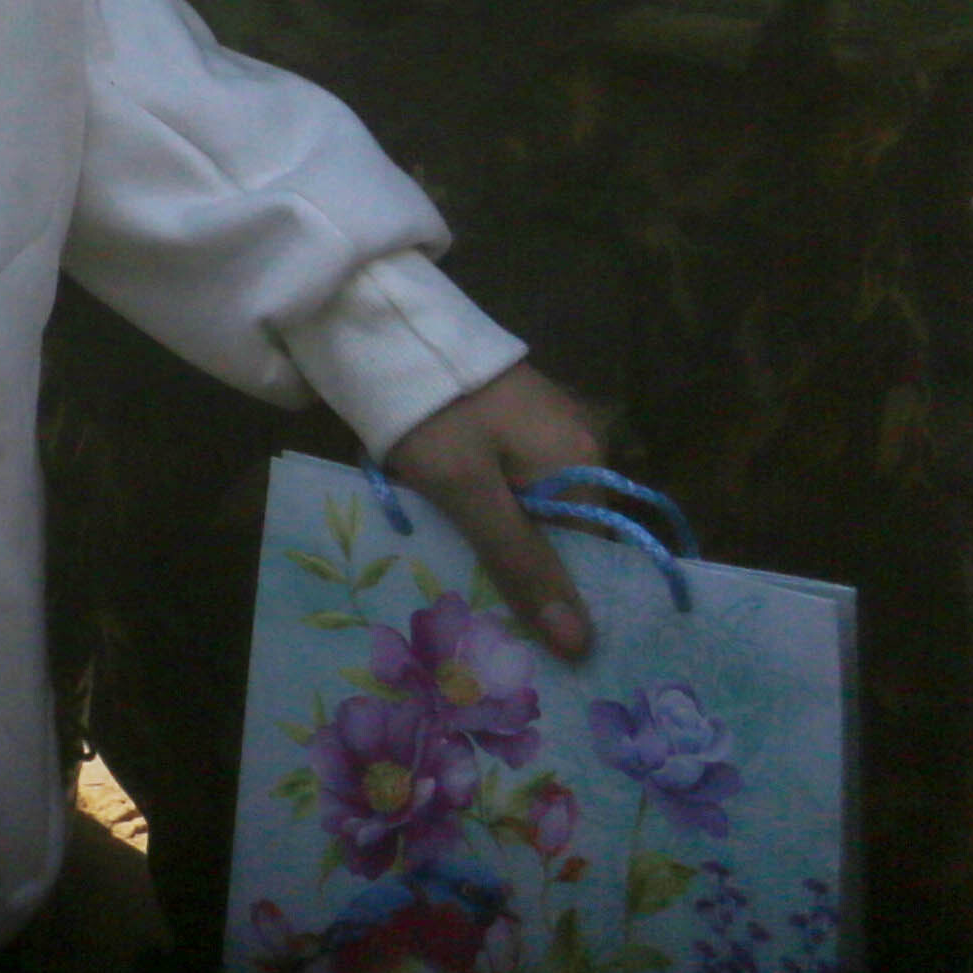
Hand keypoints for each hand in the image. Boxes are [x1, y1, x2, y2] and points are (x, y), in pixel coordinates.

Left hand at [381, 361, 609, 662]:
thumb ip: (522, 564)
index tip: (534, 648)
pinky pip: (503, 485)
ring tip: (462, 595)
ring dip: (495, 546)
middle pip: (559, 533)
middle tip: (486, 628)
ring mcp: (537, 429)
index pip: (591, 552)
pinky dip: (479, 513)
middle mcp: (574, 444)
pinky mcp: (500, 421)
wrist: (381, 325)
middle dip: (524, 576)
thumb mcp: (470, 493)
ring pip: (527, 512)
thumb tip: (582, 645)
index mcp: (582, 460)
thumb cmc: (432, 411)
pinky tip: (447, 539)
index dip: (563, 599)